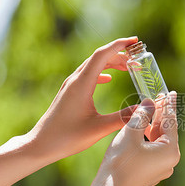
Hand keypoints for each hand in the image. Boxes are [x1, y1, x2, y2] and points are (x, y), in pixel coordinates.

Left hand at [27, 37, 139, 161]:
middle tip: (138, 59)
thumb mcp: (98, 129)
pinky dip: (101, 72)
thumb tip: (144, 109)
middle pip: (99, 57)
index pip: (102, 55)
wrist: (40, 145)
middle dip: (119, 54)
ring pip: (93, 65)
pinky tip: (109, 79)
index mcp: (82, 83)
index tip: (135, 41)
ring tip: (128, 67)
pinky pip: (87, 75)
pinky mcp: (69, 93)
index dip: (119, 45)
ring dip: (111, 63)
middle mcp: (75, 80)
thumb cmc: (67, 138)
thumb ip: (122, 118)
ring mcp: (70, 86)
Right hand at [98, 92, 179, 185]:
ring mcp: (161, 170)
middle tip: (156, 99)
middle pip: (165, 132)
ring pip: (158, 142)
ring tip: (144, 114)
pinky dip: (147, 140)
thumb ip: (143, 114)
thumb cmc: (121, 160)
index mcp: (170, 150)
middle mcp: (170, 162)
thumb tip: (150, 103)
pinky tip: (139, 132)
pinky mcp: (151, 175)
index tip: (170, 92)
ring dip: (151, 128)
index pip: (170, 121)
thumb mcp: (131, 131)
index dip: (168, 105)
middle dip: (158, 116)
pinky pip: (152, 152)